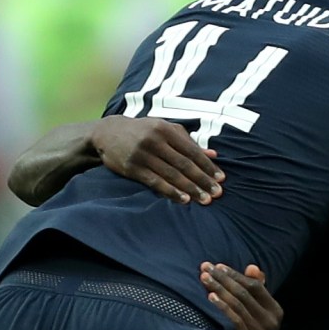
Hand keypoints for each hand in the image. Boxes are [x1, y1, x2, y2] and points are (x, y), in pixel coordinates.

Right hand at [96, 118, 220, 202]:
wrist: (107, 133)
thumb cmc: (142, 131)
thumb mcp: (164, 129)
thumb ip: (188, 141)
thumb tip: (213, 155)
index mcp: (166, 129)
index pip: (192, 150)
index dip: (208, 166)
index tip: (221, 178)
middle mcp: (155, 140)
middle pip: (184, 164)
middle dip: (203, 180)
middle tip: (218, 193)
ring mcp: (143, 155)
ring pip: (171, 174)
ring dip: (190, 189)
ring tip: (204, 200)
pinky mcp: (132, 168)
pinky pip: (155, 182)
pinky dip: (171, 191)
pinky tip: (183, 200)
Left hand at [202, 262, 280, 329]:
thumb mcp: (262, 314)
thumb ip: (258, 291)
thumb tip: (252, 267)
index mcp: (276, 310)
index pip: (255, 286)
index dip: (236, 275)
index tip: (218, 266)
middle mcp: (270, 321)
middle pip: (244, 293)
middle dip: (223, 278)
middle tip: (205, 267)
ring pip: (237, 305)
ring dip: (219, 289)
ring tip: (204, 278)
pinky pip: (234, 320)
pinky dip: (222, 307)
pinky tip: (210, 297)